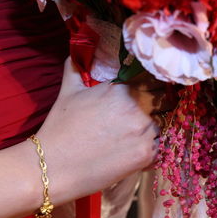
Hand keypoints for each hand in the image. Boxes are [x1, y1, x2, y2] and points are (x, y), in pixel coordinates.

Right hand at [36, 57, 159, 204]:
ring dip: (150, 128)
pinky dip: (148, 148)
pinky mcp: (147, 155)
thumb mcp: (69, 91)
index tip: (147, 91)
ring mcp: (146, 132)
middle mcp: (140, 109)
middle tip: (138, 116)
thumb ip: (77, 68)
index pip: (153, 81)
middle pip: (161, 101)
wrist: (55, 165)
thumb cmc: (61, 127)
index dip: (150, 86)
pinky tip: (129, 151)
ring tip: (129, 136)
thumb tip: (76, 52)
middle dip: (153, 105)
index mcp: (124, 90)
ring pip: (159, 124)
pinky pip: (157, 146)